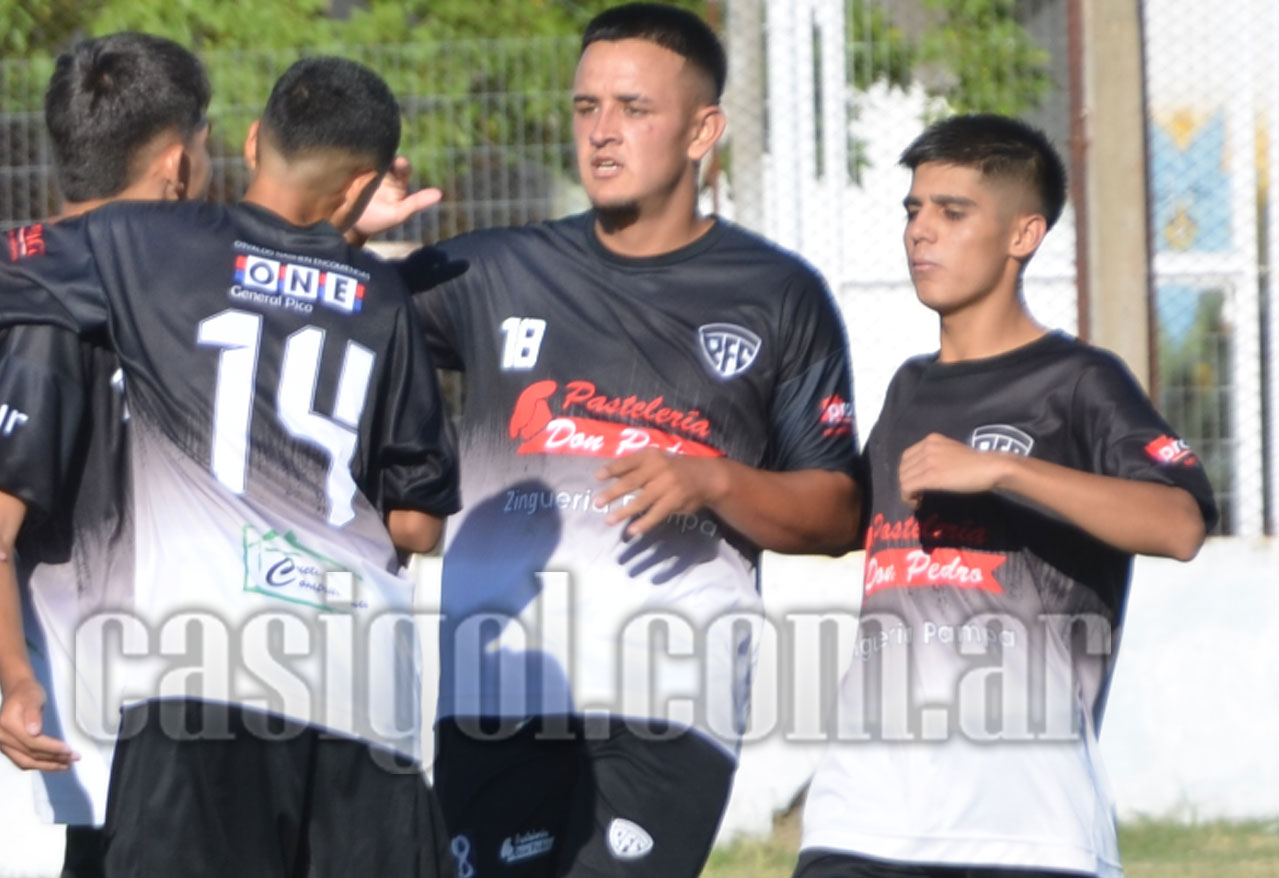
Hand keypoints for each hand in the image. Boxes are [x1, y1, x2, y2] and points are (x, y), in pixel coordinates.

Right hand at [0, 676, 76, 770]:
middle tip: (73, 758)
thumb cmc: (27, 693)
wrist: (17, 692)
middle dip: (53, 758)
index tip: (69, 750)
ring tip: (66, 765)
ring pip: (26, 762)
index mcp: (7, 725)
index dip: (51, 748)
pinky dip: (38, 764)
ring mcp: (3, 745)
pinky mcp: (8, 748)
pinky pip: (22, 761)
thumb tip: (34, 732)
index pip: (31, 742)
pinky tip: (53, 764)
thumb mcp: (33, 698)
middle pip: (30, 754)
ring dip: (47, 765)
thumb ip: (33, 714)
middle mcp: (1, 738)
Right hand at [352, 157, 441, 239]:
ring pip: (368, 155)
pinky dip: (351, 156)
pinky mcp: (349, 171)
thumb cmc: (380, 221)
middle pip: (384, 156)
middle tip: (380, 153)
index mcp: (397, 180)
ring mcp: (365, 170)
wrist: (352, 227)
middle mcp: (382, 172)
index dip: (401, 163)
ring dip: (367, 151)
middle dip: (383, 152)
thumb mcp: (399, 214)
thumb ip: (417, 203)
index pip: (402, 166)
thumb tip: (439, 194)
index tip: (399, 162)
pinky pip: (351, 160)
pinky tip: (348, 153)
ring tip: (363, 149)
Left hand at [595, 450, 726, 536]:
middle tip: (596, 503)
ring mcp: (668, 485)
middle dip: (613, 493)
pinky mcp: (675, 501)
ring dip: (624, 511)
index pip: (628, 461)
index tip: (597, 477)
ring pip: (642, 500)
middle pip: (631, 482)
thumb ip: (636, 466)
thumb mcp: (657, 460)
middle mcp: (659, 468)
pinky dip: (643, 523)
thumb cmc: (674, 468)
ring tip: (609, 520)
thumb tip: (609, 474)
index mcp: (651, 455)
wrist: (706, 477)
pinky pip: (656, 513)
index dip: (612, 469)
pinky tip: (632, 530)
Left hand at [898, 432, 1008, 508]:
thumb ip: (937, 456)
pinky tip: (917, 503)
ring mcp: (928, 461)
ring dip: (907, 492)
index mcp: (931, 439)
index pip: (906, 457)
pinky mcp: (931, 476)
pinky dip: (908, 498)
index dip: (908, 472)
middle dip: (906, 483)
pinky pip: (907, 488)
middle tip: (917, 494)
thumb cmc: (977, 462)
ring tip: (918, 499)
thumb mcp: (951, 452)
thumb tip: (926, 472)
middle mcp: (926, 447)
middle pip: (903, 468)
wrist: (990, 467)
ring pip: (903, 479)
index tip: (916, 484)